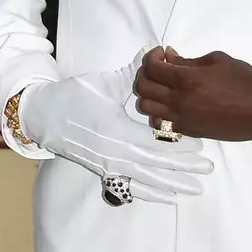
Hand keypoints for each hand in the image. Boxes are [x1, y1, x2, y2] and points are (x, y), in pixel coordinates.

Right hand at [17, 50, 214, 202]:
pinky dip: (151, 194)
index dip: (180, 146)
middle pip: (156, 165)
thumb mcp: (104, 83)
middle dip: (184, 168)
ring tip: (195, 188)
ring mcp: (109, 166)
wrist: (43, 117)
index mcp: (118, 131)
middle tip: (207, 169)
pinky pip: (131, 188)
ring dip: (173, 185)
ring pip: (147, 180)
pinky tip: (168, 198)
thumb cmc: (73, 97)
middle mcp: (115, 154)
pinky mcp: (103, 173)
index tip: (201, 146)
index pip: (156, 142)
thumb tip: (157, 52)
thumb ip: (133, 74)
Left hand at [134, 48, 251, 141]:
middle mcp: (180, 101)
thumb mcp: (217, 60)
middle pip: (142, 87)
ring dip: (148, 93)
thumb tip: (169, 57)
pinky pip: (159, 123)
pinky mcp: (187, 130)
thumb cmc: (243, 80)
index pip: (152, 68)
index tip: (162, 53)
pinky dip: (157, 112)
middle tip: (158, 67)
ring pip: (145, 107)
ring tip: (161, 87)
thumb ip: (188, 60)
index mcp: (187, 80)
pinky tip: (168, 104)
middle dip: (145, 73)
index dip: (151, 57)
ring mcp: (182, 118)